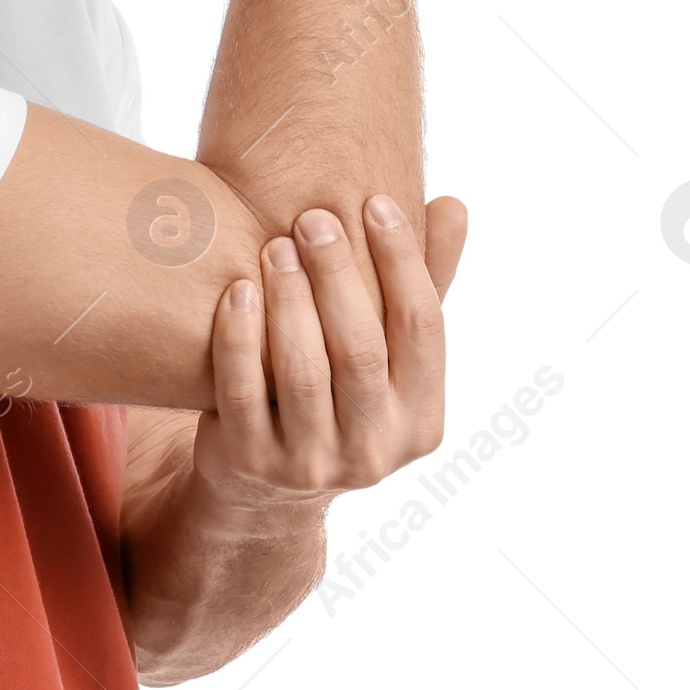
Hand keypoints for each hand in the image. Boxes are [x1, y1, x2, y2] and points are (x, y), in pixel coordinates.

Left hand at [189, 193, 467, 523]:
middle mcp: (375, 449)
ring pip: (304, 374)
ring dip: (290, 302)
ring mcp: (313, 462)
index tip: (376, 203)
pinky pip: (243, 393)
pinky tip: (235, 290)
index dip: (404, 262)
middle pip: (361, 351)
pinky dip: (239, 339)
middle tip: (313, 219)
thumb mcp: (387, 351)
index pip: (424, 329)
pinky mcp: (252, 462)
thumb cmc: (339, 390)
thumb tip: (453, 205)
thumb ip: (422, 282)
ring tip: (275, 246)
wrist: (265, 486)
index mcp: (422, 418)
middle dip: (337, 277)